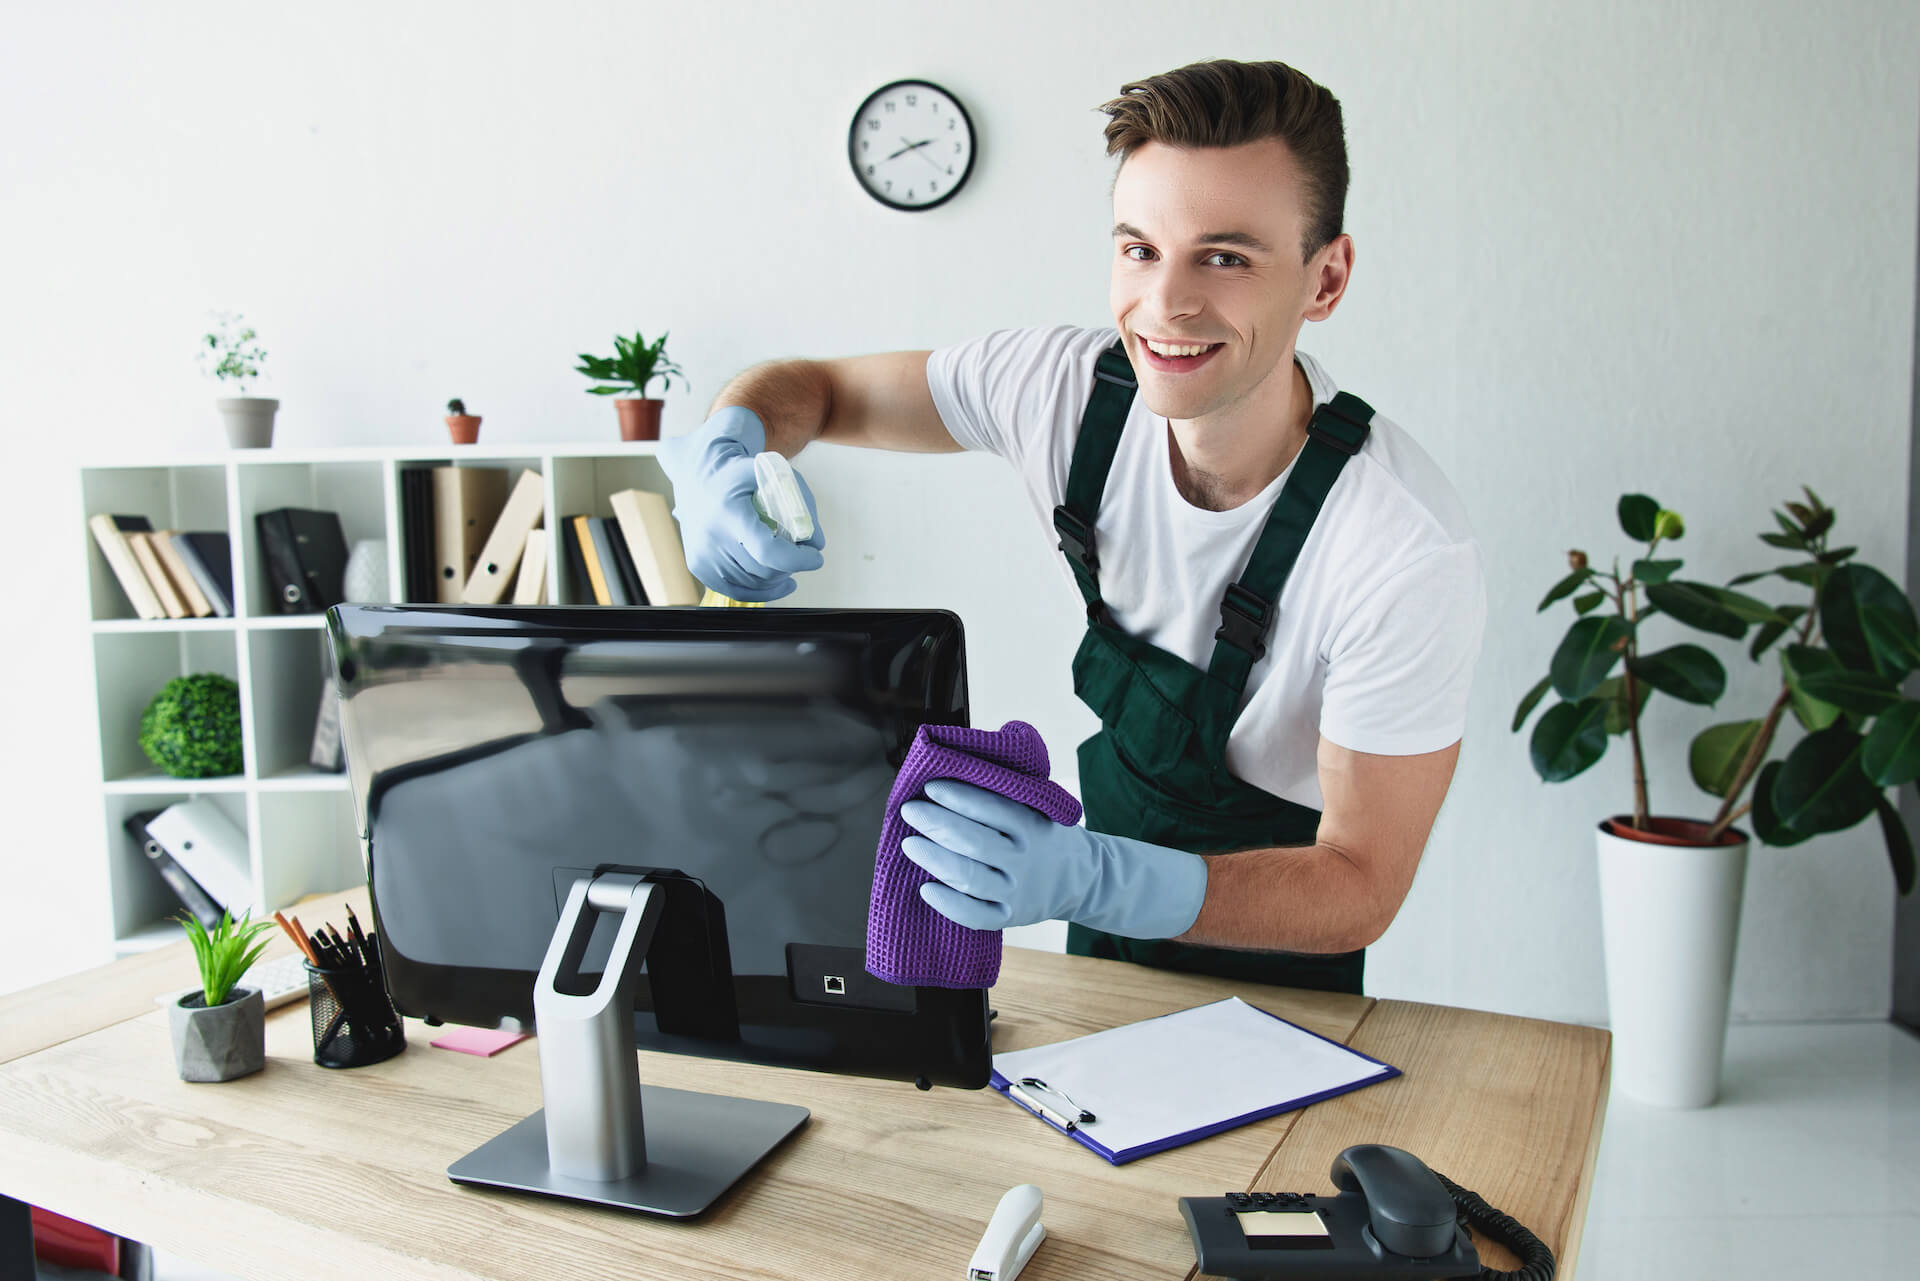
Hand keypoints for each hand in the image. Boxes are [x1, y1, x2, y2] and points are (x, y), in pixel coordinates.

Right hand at [657, 406, 825, 601]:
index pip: (767, 551)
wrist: (698, 473)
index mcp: (729, 511)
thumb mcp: (775, 474)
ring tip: (789, 563)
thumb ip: (801, 504)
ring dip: (778, 577)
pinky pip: (736, 591)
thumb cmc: (741, 473)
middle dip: (792, 566)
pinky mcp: (698, 566)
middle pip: (763, 569)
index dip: (797, 560)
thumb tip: (817, 542)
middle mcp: (711, 536)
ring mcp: (702, 554)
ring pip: (753, 583)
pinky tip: (780, 584)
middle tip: (804, 554)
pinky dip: (762, 592)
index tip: (815, 557)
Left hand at [899, 779, 1207, 938]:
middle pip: (975, 843)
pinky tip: (925, 888)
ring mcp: (1017, 892)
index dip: (959, 796)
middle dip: (937, 824)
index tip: (930, 786)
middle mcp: (1024, 860)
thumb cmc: (1042, 834)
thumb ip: (1007, 788)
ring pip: (970, 878)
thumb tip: (958, 759)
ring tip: (908, 844)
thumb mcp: (1038, 806)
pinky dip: (949, 904)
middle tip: (910, 810)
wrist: (1081, 879)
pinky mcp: (1009, 917)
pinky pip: (975, 916)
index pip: (992, 808)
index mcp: (1032, 826)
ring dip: (935, 859)